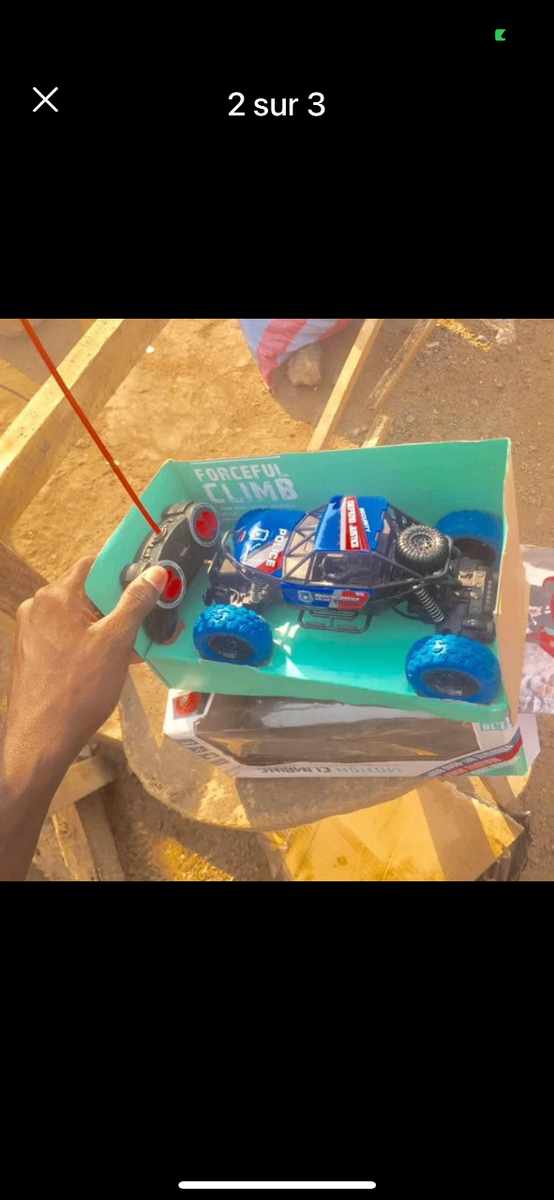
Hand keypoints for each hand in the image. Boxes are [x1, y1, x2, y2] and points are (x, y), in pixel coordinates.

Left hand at [3, 557, 167, 773]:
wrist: (41, 739)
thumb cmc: (79, 688)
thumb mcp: (116, 642)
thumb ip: (135, 603)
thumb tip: (156, 573)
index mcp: (55, 597)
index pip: (93, 565)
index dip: (123, 570)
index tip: (149, 582)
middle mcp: (37, 608)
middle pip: (86, 593)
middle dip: (118, 606)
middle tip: (146, 622)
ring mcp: (31, 633)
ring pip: (77, 619)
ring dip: (106, 629)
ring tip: (133, 649)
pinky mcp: (31, 655)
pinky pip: (66, 638)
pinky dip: (89, 644)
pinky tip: (109, 664)